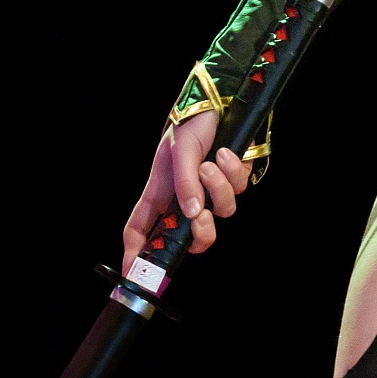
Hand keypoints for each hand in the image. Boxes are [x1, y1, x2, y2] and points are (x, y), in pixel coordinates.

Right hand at [120, 111, 251, 265]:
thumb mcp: (181, 152)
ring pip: (221, 212)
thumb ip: (185, 184)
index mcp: (159, 192)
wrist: (222, 100)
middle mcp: (184, 195)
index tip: (137, 277)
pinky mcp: (232, 179)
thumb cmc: (190, 124)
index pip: (141, 230)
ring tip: (211, 163)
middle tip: (202, 217)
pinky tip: (226, 152)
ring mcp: (209, 189)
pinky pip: (239, 189)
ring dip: (219, 188)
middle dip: (200, 233)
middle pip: (191, 236)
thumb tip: (192, 214)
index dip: (137, 255)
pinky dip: (233, 171)